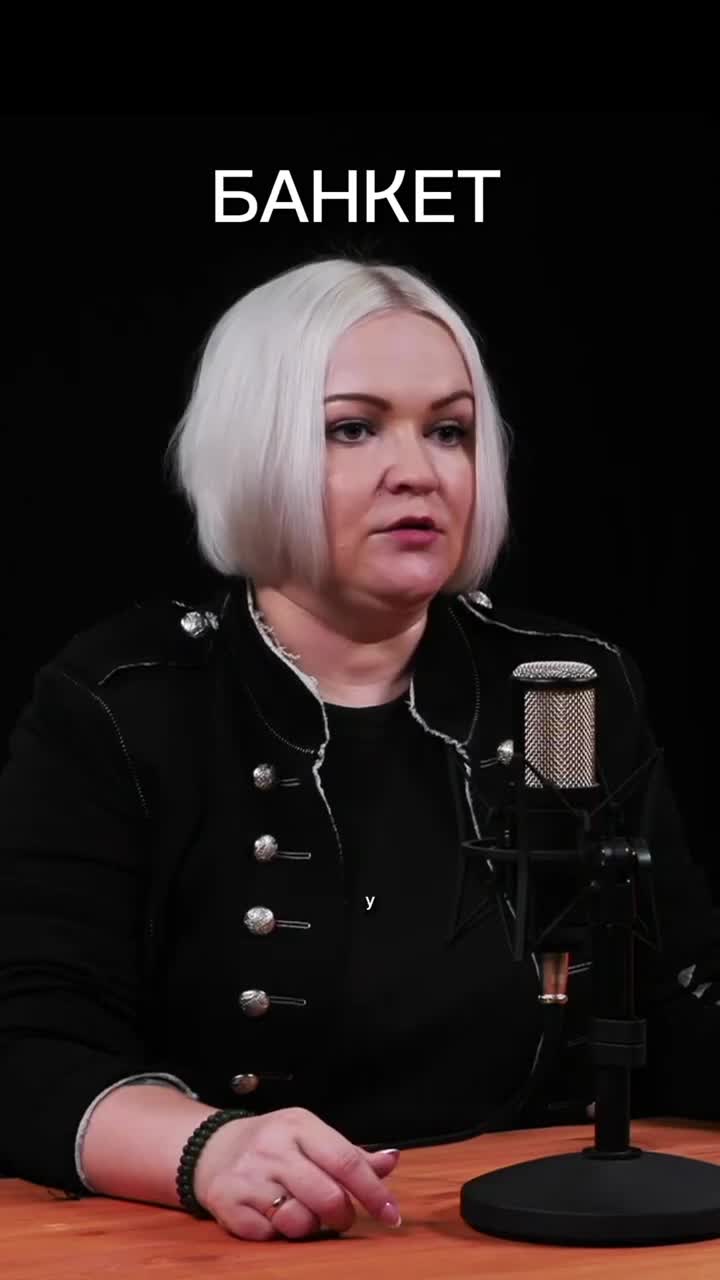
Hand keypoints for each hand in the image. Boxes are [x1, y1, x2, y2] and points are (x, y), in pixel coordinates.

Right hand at [192, 1106, 401, 1239]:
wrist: (213, 1148)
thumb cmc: (275, 1145)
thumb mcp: (311, 1137)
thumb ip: (351, 1154)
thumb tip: (392, 1160)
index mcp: (299, 1125)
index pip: (346, 1161)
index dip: (373, 1192)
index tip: (391, 1214)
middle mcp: (273, 1147)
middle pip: (327, 1197)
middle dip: (341, 1215)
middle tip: (339, 1216)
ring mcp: (249, 1175)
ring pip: (299, 1221)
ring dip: (307, 1225)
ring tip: (299, 1210)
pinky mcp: (228, 1202)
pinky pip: (269, 1235)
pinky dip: (276, 1232)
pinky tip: (270, 1214)